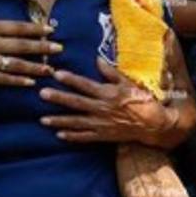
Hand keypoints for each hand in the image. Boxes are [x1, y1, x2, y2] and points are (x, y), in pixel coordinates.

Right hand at [0, 18, 61, 85]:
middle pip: (20, 46)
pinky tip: (30, 82)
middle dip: (41, 47)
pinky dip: (17, 81)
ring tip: (49, 68)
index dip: (35, 29)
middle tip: (58, 48)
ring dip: (34, 67)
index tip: (51, 30)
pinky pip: (2, 79)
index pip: (17, 28)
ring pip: (15, 64)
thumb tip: (20, 28)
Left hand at [39, 57, 176, 146]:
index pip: (85, 85)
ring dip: (59, 121)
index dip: (70, 79)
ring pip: (76, 122)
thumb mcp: (128, 83)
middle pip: (76, 103)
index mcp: (108, 93)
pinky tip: (59, 135)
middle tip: (42, 94)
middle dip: (58, 98)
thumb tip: (97, 59)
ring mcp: (101, 124)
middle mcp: (102, 109)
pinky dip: (72, 136)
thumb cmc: (141, 100)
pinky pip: (85, 137)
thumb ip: (111, 72)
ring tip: (43, 120)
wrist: (153, 124)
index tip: (56, 73)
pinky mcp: (103, 135)